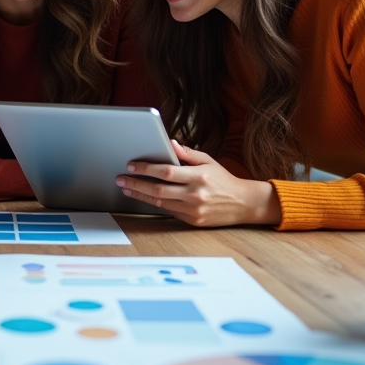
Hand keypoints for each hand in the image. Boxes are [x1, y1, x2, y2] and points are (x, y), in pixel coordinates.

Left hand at [115, 141, 282, 226]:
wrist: (243, 204)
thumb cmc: (223, 179)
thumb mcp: (208, 160)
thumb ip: (187, 153)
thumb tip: (169, 142)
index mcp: (199, 176)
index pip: (166, 171)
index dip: (146, 168)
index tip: (131, 165)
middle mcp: (195, 194)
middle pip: (158, 189)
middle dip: (135, 184)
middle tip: (120, 179)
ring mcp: (193, 210)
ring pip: (160, 202)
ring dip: (140, 195)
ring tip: (127, 189)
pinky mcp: (193, 221)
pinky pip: (169, 212)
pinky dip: (154, 204)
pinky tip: (143, 198)